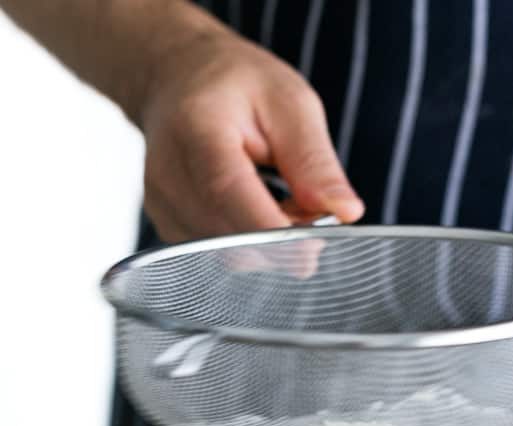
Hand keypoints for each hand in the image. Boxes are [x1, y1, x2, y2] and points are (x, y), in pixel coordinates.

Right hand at [135, 15, 363, 241]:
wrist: (177, 79)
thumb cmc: (236, 87)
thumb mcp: (290, 104)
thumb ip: (315, 161)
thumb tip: (346, 212)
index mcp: (196, 131)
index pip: (229, 195)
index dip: (274, 233)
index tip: (314, 249)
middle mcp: (168, 175)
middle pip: (232, 238)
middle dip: (283, 238)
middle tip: (309, 205)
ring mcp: (162, 206)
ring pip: (230, 256)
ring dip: (270, 243)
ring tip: (280, 197)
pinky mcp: (169, 228)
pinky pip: (221, 256)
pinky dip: (251, 244)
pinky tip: (257, 209)